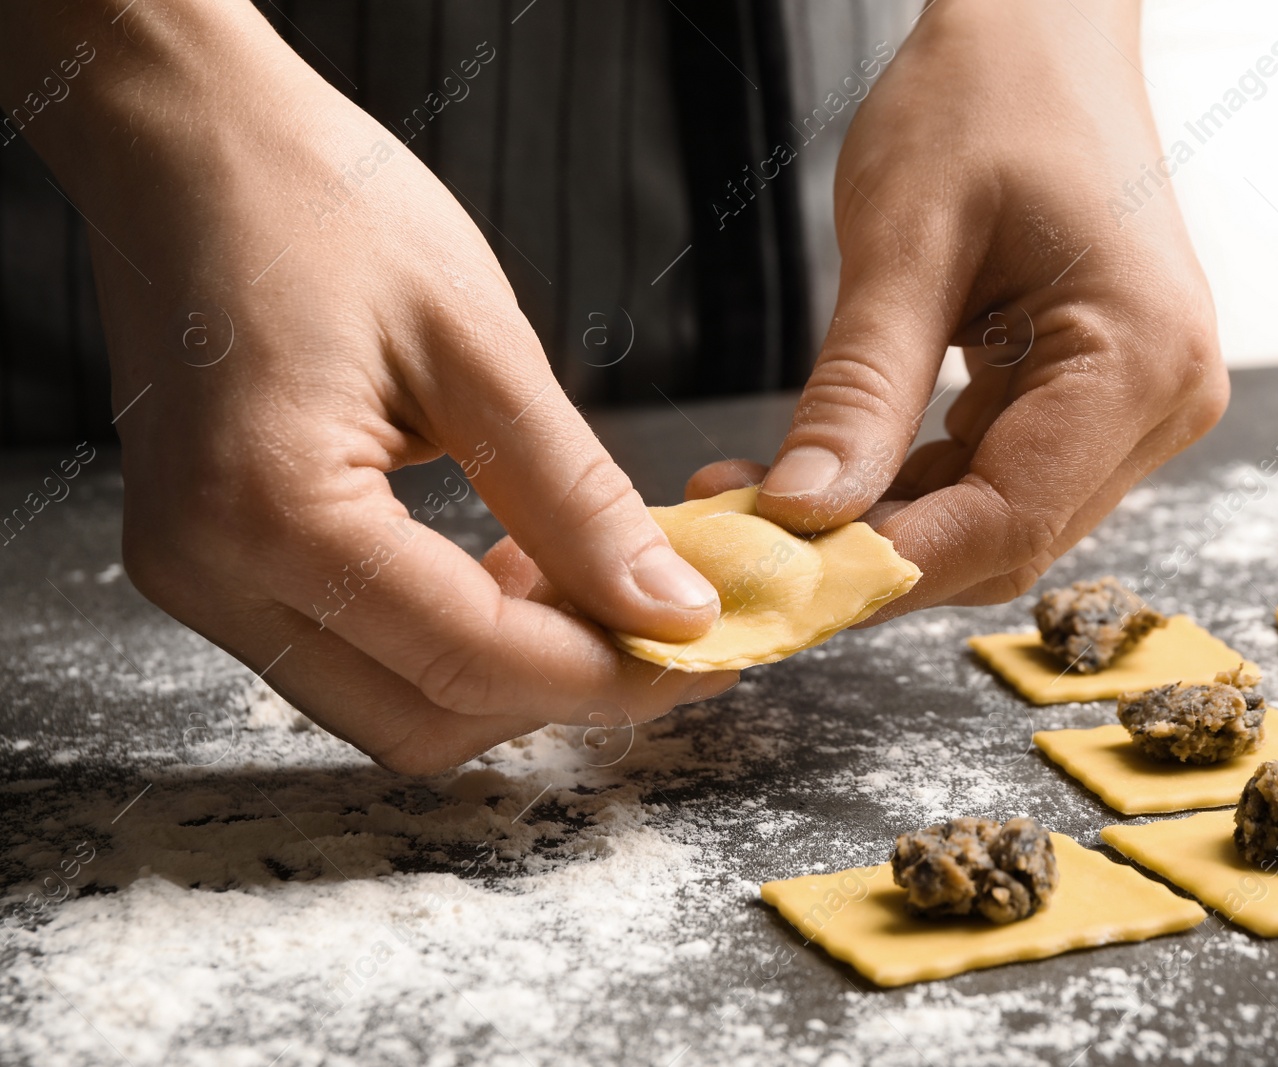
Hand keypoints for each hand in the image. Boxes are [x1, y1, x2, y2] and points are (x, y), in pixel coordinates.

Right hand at [15, 1, 732, 772]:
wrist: (189, 139)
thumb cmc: (323, 206)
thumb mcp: (479, 348)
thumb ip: (577, 499)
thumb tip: (670, 609)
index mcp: (270, 512)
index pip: (473, 660)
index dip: (608, 672)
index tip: (705, 649)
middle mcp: (210, 573)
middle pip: (423, 720)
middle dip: (558, 690)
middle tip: (658, 621)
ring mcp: (196, 576)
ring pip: (386, 706)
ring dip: (503, 673)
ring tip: (583, 581)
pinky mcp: (210, 560)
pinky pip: (350, 653)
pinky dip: (444, 641)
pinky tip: (506, 567)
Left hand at [689, 0, 1227, 618]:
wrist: (1041, 32)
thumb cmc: (984, 98)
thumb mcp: (904, 242)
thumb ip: (860, 392)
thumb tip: (803, 514)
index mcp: (1139, 358)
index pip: (1008, 521)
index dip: (887, 567)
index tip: (776, 584)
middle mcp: (1165, 400)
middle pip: (1007, 538)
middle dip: (876, 552)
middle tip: (751, 542)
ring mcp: (1142, 404)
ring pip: (999, 520)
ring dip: (887, 523)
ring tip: (769, 496)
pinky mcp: (1103, 397)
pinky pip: (1001, 475)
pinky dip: (914, 485)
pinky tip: (836, 466)